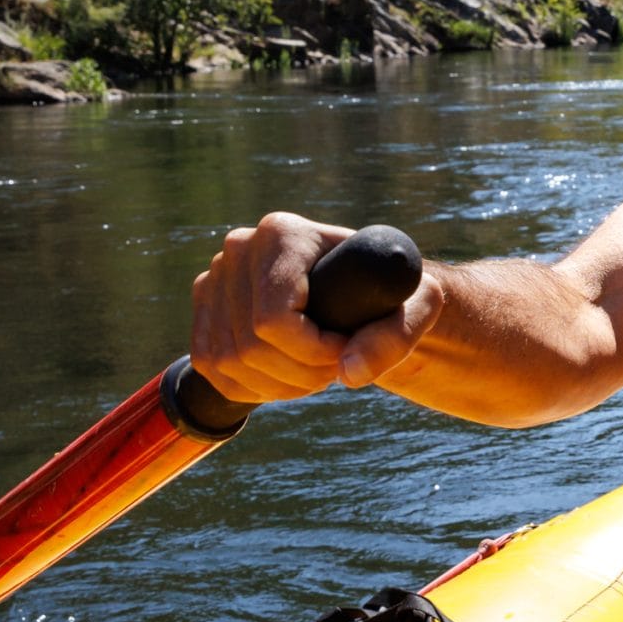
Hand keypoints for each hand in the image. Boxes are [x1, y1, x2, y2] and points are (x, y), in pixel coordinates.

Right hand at [189, 211, 442, 401]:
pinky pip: (213, 370)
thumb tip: (350, 372)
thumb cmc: (392, 294)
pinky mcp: (204, 312)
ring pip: (229, 362)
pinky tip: (289, 377)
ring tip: (318, 372)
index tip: (345, 349)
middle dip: (300, 373)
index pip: (274, 318)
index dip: (311, 352)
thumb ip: (396, 335)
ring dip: (279, 385)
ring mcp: (214, 279)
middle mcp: (239, 248)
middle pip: (251, 346)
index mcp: (283, 233)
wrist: (361, 293)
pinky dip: (254, 387)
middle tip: (336, 367)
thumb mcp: (418, 306)